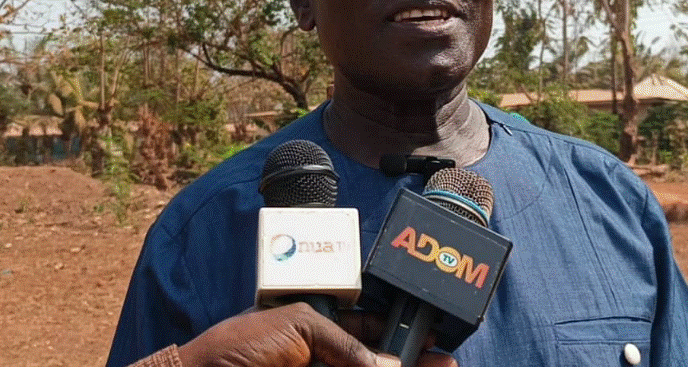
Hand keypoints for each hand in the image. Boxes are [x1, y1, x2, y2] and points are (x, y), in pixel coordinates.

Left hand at [176, 304, 456, 366]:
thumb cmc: (242, 346)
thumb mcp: (299, 325)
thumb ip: (346, 343)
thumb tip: (388, 366)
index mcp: (318, 326)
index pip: (369, 327)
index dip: (398, 331)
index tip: (427, 335)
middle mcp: (323, 355)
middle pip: (377, 358)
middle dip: (411, 356)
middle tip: (445, 360)